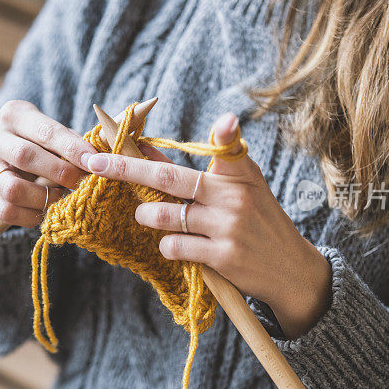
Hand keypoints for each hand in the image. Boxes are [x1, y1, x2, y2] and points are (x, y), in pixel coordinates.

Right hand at [0, 100, 96, 226]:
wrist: (8, 161)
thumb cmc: (43, 146)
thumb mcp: (56, 137)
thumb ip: (76, 145)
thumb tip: (102, 158)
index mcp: (14, 114)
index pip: (45, 130)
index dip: (71, 148)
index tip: (93, 162)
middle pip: (25, 156)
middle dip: (58, 173)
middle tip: (81, 184)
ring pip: (13, 188)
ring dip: (44, 198)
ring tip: (62, 199)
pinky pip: (5, 210)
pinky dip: (29, 216)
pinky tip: (44, 212)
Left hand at [85, 113, 331, 337]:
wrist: (291, 270)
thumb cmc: (257, 221)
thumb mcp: (240, 188)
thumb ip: (198, 170)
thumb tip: (148, 150)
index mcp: (240, 173)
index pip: (221, 145)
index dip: (219, 129)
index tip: (192, 118)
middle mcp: (234, 196)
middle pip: (168, 176)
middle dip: (127, 167)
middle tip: (97, 161)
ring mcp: (227, 227)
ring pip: (165, 215)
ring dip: (147, 214)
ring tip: (146, 214)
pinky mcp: (222, 256)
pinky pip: (174, 246)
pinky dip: (167, 245)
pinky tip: (176, 245)